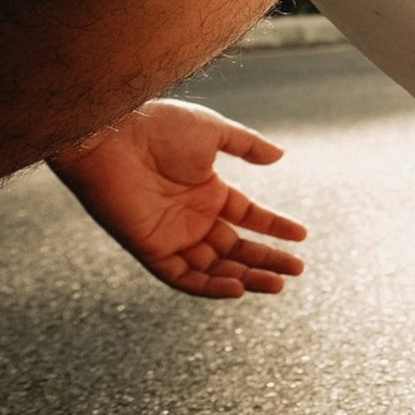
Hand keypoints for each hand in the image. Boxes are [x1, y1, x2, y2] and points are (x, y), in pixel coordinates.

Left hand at [50, 100, 306, 297]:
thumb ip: (247, 146)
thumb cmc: (159, 127)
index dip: (275, 227)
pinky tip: (237, 288)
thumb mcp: (213, 132)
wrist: (112, 135)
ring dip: (245, 278)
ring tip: (276, 284)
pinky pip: (182, 276)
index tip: (302, 235)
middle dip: (267, 260)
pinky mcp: (151, 248)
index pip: (248, 217)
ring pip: (214, 267)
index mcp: (208, 191)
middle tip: (296, 270)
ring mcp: (172, 234)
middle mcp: (192, 217)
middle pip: (236, 248)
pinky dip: (208, 286)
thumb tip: (280, 156)